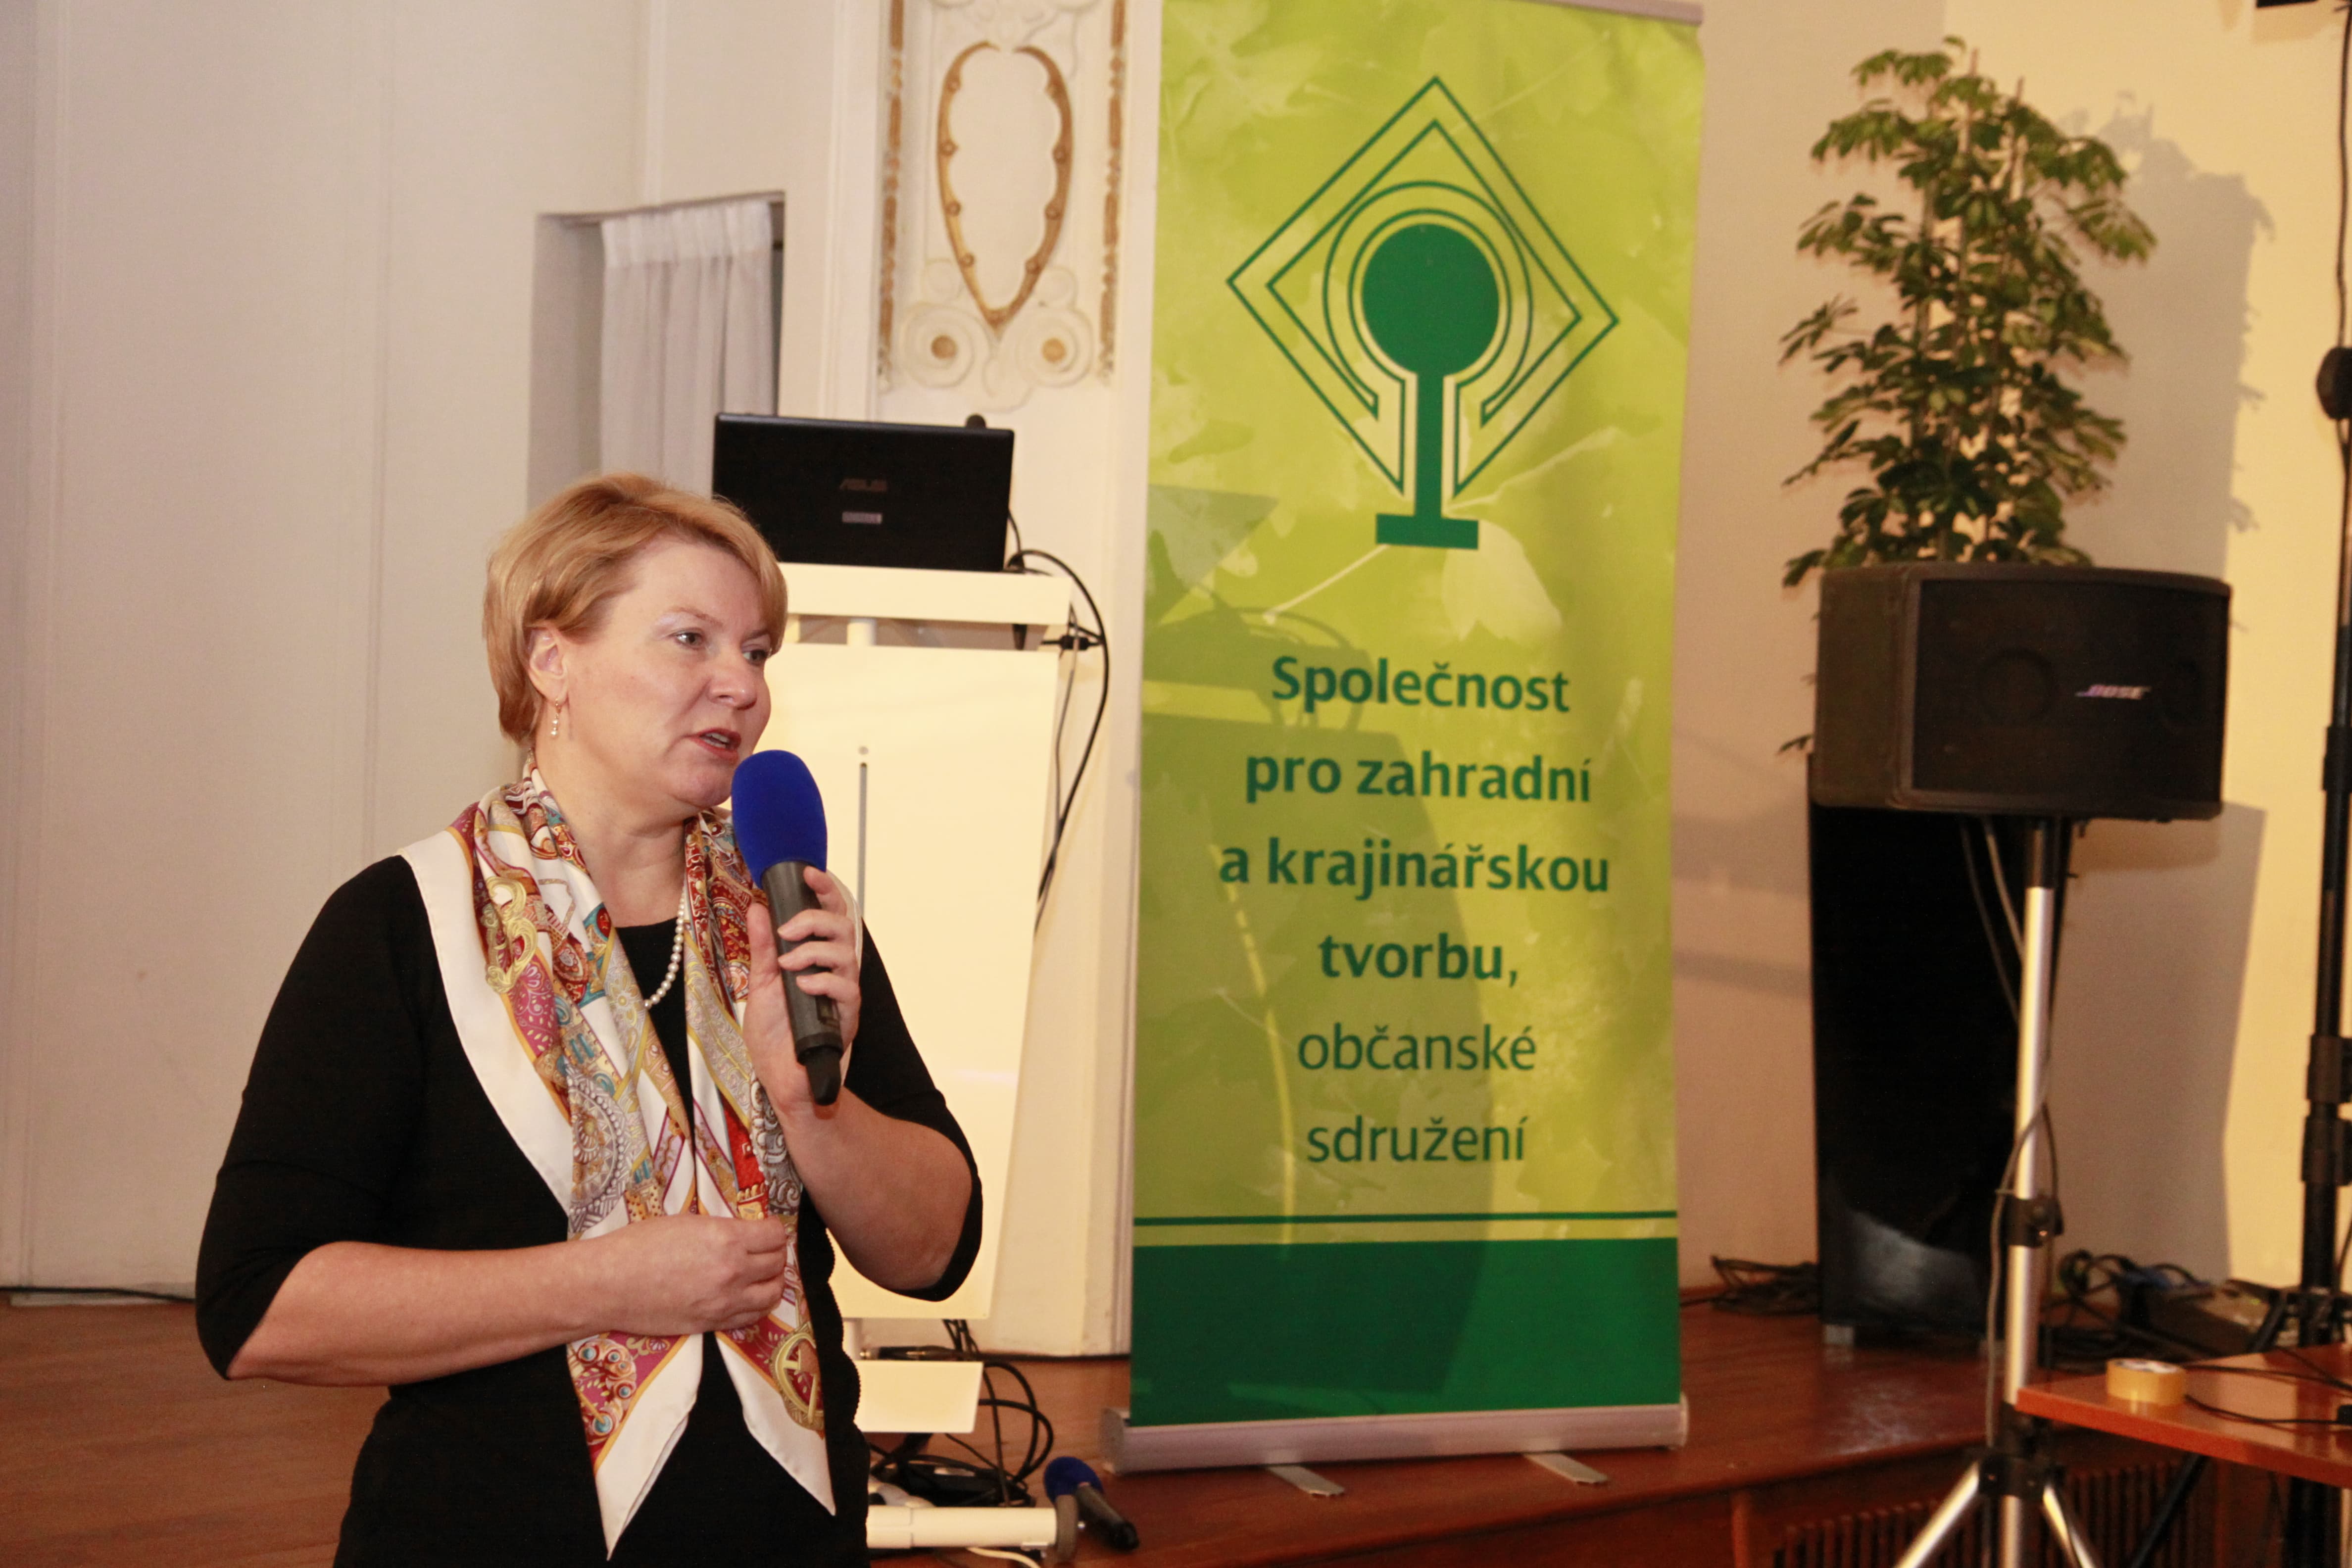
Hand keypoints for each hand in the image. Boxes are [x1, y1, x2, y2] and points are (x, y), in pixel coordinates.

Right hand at [590, 1214, 792, 1335]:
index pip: (775, 1235)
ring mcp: (724, 1302)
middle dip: (775, 1254)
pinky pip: (752, 1317)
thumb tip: (743, 1233)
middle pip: (777, 1263)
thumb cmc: (639, 1246)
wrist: (609, 1285)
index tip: (766, 1230)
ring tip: (761, 1274)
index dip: (773, 1231)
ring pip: (772, 1294)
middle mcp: (733, 1271)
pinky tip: (749, 1296)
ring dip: (772, 1281)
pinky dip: (758, 1305)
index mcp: (726, 1239)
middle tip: (764, 1251)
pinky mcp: (713, 1323)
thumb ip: (721, 1229)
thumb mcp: (686, 1222)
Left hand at [743, 868, 860, 1115]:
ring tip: (788, 963)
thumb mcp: (760, 985)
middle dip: (816, 918)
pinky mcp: (847, 1018)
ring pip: (846, 954)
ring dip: (814, 951)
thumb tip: (757, 907)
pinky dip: (822, 981)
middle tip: (786, 929)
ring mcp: (843, 994)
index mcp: (815, 958)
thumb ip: (762, 948)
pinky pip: (845, 988)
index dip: (825, 891)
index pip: (829, 914)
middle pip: (843, 927)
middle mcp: (835, 971)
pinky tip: (801, 985)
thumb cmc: (774, 1036)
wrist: (782, 1080)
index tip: (809, 873)